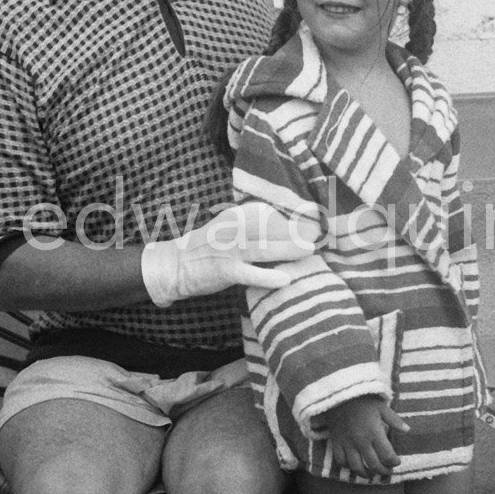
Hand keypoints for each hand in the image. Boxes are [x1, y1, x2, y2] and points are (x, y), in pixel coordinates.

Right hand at [141, 200, 318, 305]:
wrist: (174, 265)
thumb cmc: (207, 248)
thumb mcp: (229, 229)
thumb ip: (254, 228)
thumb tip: (289, 230)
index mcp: (236, 216)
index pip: (269, 213)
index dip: (293, 216)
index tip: (315, 219)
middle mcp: (233, 229)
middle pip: (271, 229)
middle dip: (297, 232)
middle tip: (320, 235)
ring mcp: (229, 250)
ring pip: (264, 248)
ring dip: (289, 249)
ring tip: (311, 251)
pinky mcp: (224, 270)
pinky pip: (249, 273)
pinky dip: (267, 277)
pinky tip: (285, 280)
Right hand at [323, 396, 409, 476]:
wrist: (339, 394)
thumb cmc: (363, 400)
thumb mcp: (382, 406)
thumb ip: (394, 420)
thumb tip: (407, 430)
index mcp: (375, 433)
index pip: (387, 456)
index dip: (394, 462)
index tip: (397, 462)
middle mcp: (361, 441)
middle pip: (374, 465)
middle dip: (383, 471)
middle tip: (388, 471)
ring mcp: (347, 443)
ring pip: (357, 467)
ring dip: (366, 474)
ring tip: (371, 474)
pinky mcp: (336, 442)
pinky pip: (341, 461)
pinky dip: (348, 467)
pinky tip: (354, 466)